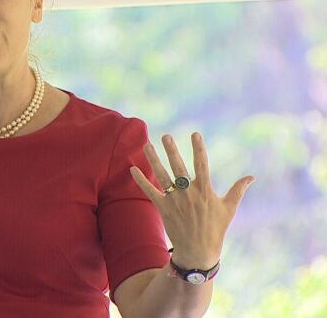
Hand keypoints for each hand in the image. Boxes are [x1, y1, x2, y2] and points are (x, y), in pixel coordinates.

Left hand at [130, 132, 254, 268]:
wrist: (198, 250)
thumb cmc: (216, 228)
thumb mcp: (229, 208)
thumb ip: (238, 189)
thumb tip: (252, 176)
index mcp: (205, 191)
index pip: (202, 164)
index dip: (198, 148)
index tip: (195, 134)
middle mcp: (189, 193)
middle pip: (178, 167)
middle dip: (171, 150)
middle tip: (165, 136)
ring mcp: (175, 201)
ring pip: (162, 176)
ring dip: (153, 160)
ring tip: (147, 145)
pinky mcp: (163, 208)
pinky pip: (150, 191)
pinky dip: (140, 180)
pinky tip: (132, 168)